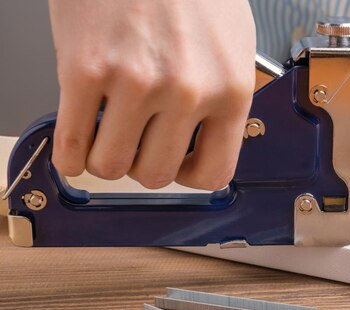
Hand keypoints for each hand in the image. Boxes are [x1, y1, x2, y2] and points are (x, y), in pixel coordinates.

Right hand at [48, 0, 255, 189]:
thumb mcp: (232, 45)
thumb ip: (225, 97)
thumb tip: (209, 139)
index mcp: (230, 90)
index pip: (213, 173)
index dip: (189, 177)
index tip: (176, 165)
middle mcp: (187, 92)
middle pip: (155, 174)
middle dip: (142, 166)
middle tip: (135, 146)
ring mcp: (135, 83)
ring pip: (111, 167)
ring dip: (105, 160)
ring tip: (107, 137)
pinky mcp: (86, 69)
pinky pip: (73, 144)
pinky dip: (70, 155)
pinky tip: (75, 147)